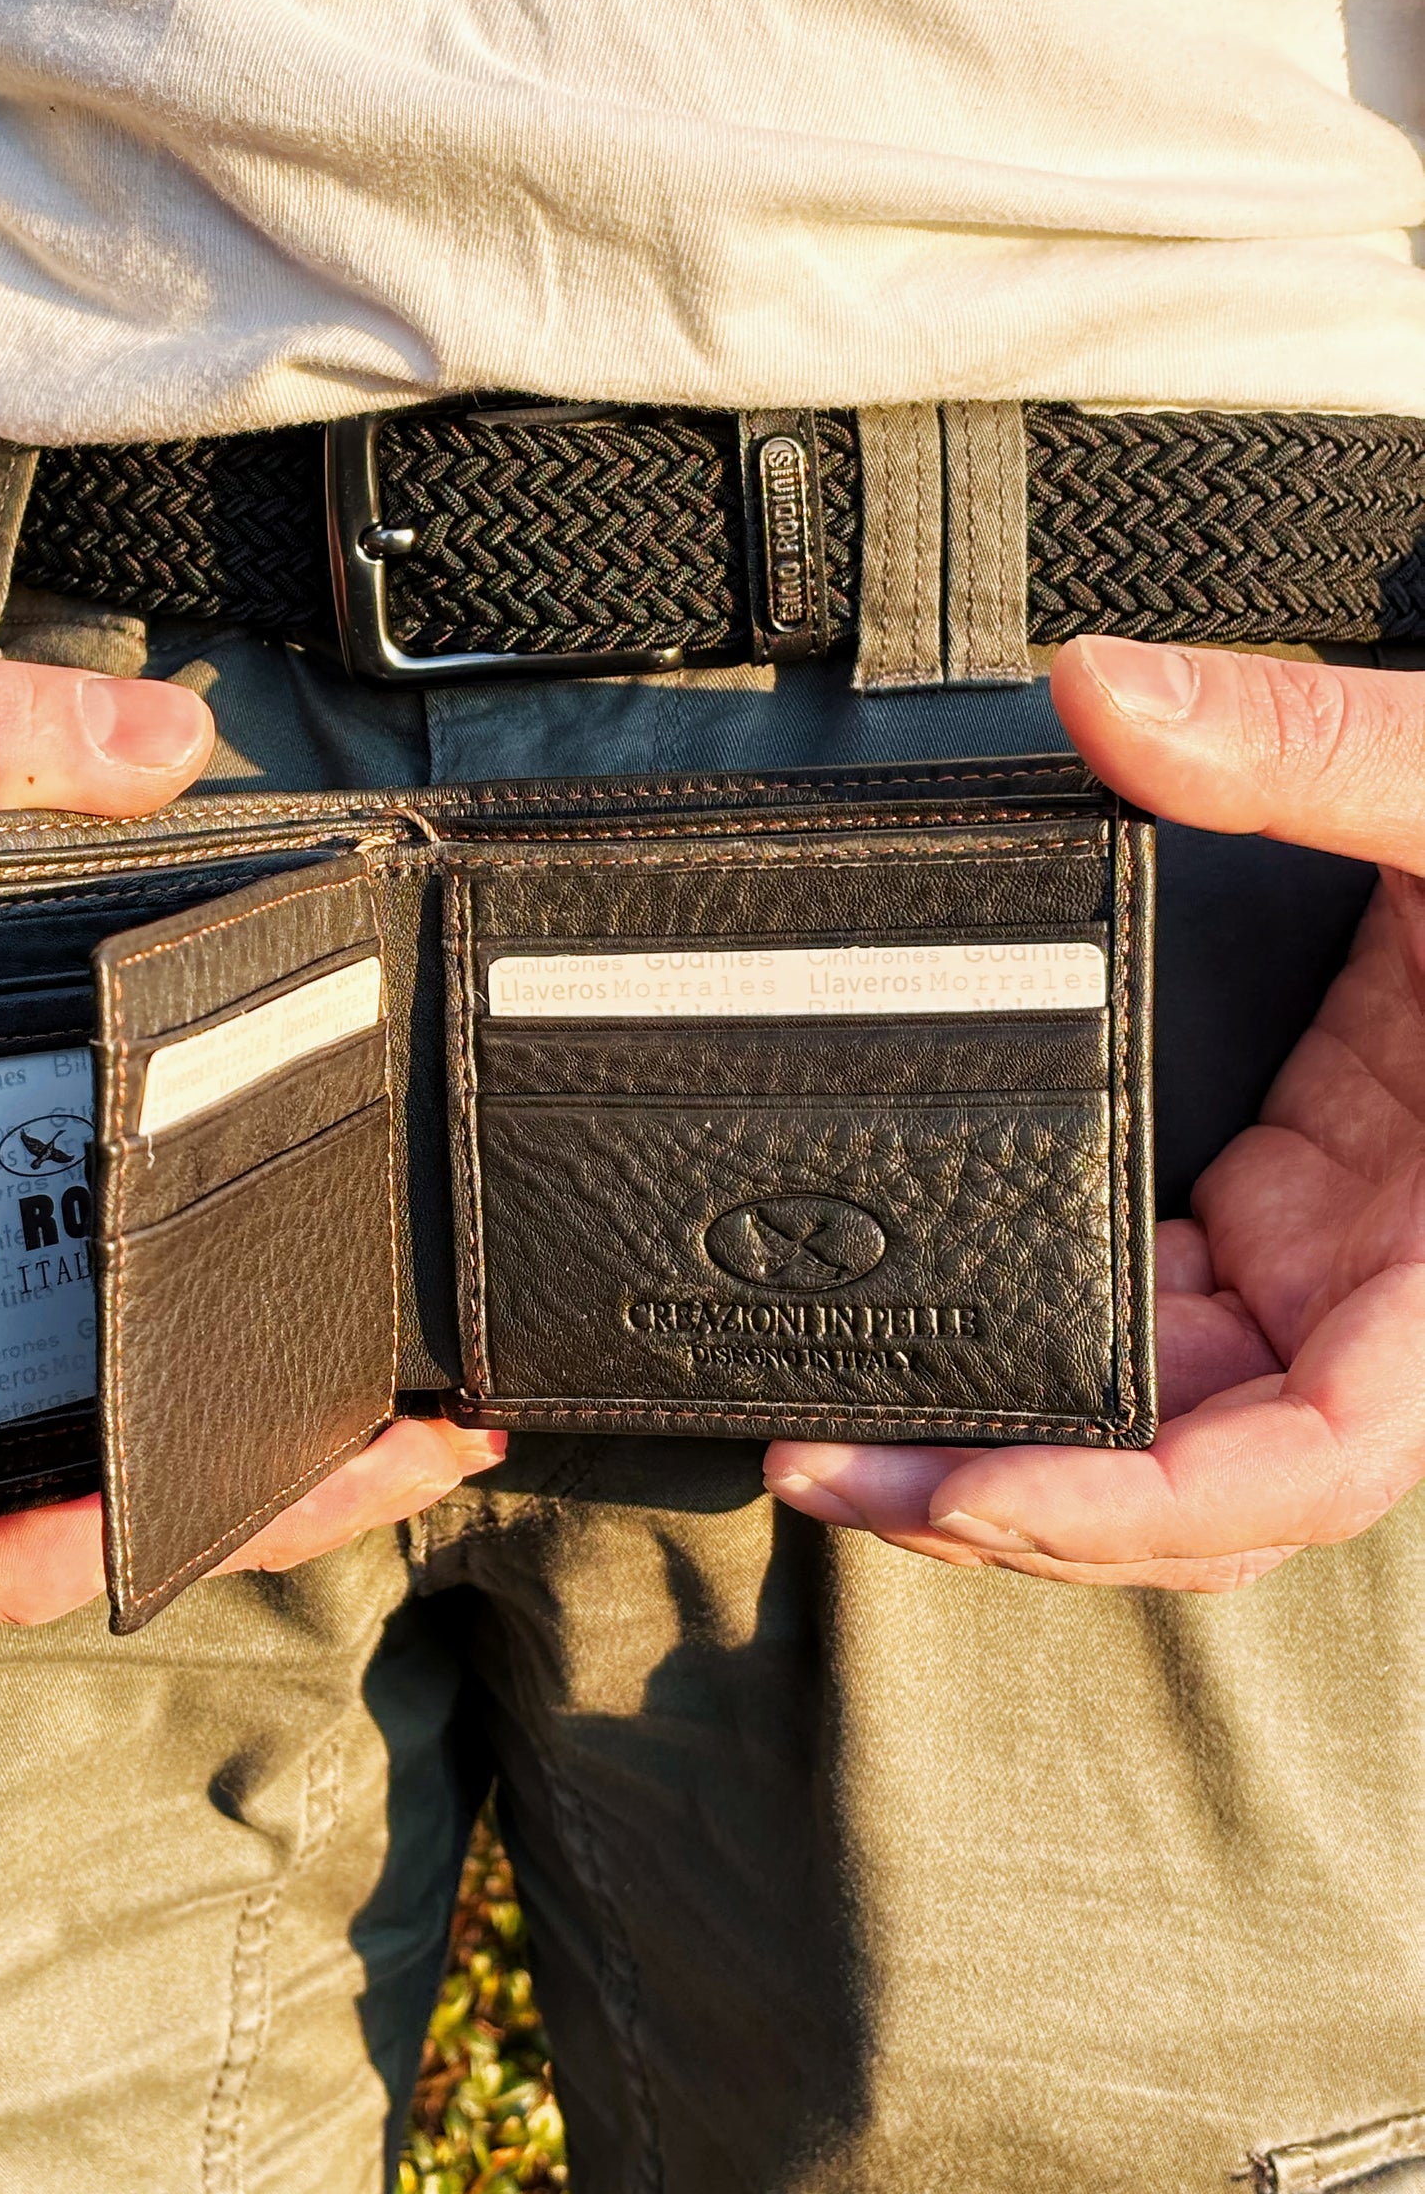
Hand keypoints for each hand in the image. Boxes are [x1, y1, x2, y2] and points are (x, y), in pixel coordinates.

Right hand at [0, 568, 498, 1625]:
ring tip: (388, 1388)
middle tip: (396, 1445)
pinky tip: (283, 1259)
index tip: (159, 1521)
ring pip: (54, 1409)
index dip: (12, 1553)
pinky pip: (49, 1301)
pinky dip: (164, 1311)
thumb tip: (155, 743)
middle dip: (212, 1491)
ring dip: (215, 1423)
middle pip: (22, 1482)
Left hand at [764, 636, 1424, 1590]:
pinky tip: (946, 1303)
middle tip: (826, 1462)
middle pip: (1204, 1474)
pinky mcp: (1303, 1198)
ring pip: (1178, 1412)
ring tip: (847, 1414)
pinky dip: (1063, 1330)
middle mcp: (1398, 1290)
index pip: (1308, 1459)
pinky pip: (1175, 1310)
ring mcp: (1345, 1253)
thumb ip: (1313, 752)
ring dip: (1022, 1434)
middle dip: (1018, 1498)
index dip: (1131, 1501)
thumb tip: (1106, 692)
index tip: (962, 1490)